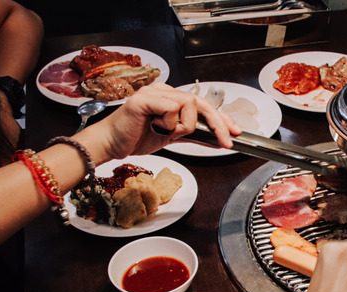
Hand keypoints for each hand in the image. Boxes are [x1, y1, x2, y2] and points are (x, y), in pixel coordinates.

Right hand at [78, 83, 241, 162]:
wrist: (111, 144)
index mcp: (170, 98)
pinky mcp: (145, 99)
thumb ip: (192, 135)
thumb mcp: (171, 138)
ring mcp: (154, 93)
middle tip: (227, 141)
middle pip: (201, 102)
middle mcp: (164, 91)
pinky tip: (155, 127)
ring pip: (188, 105)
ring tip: (165, 131)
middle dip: (218, 124)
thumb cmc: (135, 138)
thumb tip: (215, 140)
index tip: (235, 132)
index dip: (221, 118)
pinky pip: (172, 109)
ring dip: (184, 126)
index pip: (203, 105)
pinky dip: (169, 123)